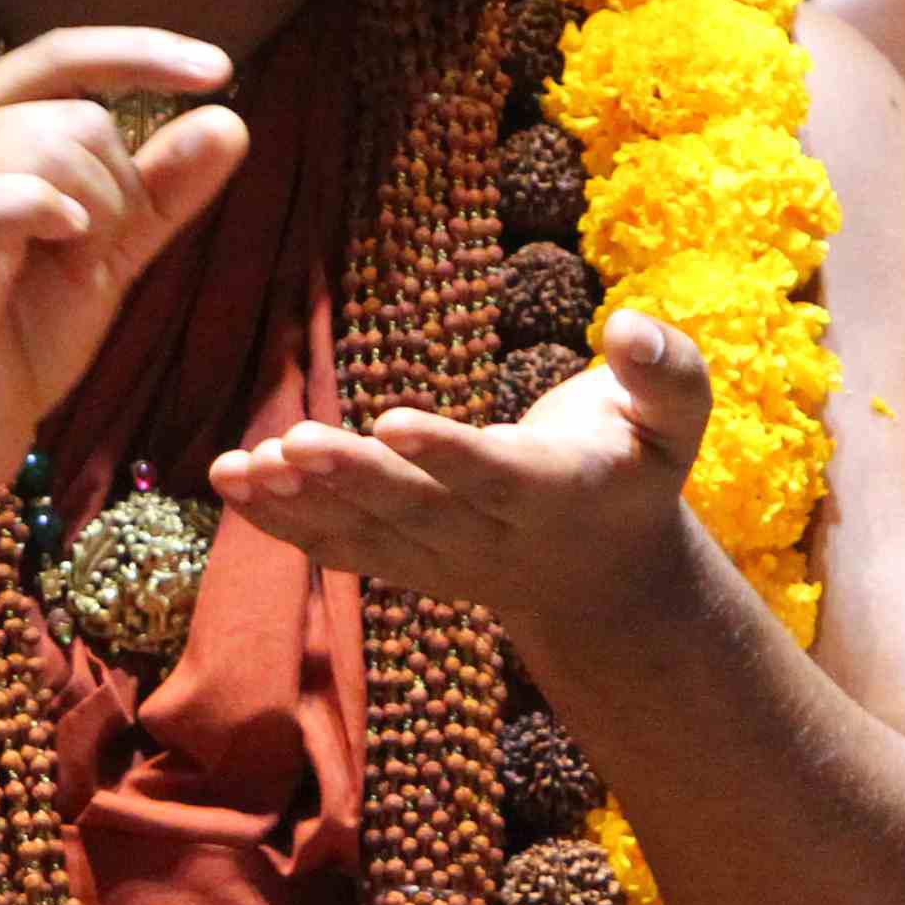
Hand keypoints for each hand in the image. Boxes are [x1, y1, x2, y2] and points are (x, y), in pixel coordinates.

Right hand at [0, 27, 251, 548]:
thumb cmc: (11, 343)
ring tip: (63, 274)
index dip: (141, 51)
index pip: (63, 55)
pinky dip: (54, 214)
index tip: (219, 68)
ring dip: (95, 217)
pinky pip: (9, 193)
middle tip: (90, 260)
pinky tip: (62, 247)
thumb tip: (229, 118)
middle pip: (77, 113)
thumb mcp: (105, 258)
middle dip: (120, 189)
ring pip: (55, 146)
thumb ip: (160, 191)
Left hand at [208, 307, 714, 652]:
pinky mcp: (402, 563)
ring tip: (239, 468)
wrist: (604, 578)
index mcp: (556, 495)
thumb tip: (631, 326)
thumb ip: (666, 373)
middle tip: (291, 443)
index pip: (496, 477)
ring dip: (299, 502)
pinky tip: (230, 484)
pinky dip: (282, 521)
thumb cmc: (636, 468)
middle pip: (415, 510)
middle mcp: (491, 538)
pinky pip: (338, 548)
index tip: (393, 422)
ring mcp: (440, 560)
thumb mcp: (674, 422)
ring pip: (365, 535)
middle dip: (352, 478)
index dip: (447, 454)